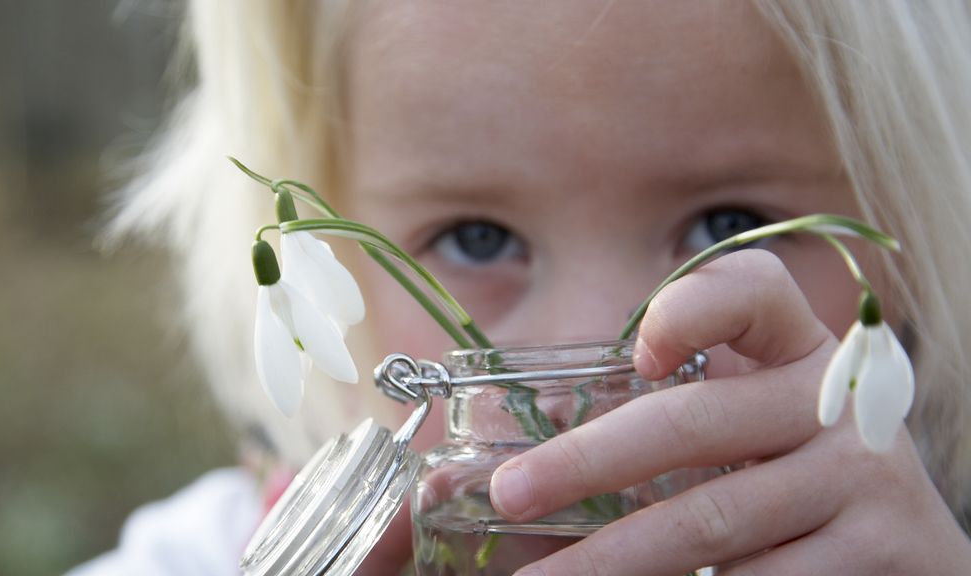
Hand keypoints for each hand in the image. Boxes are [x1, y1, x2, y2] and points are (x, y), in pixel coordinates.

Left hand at [489, 250, 970, 574]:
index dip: (690, 310)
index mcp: (797, 349)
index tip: (636, 355)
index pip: (753, 290)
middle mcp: (832, 404)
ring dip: (612, 558)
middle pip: (693, 421)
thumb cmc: (792, 472)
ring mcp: (863, 478)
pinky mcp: (882, 551)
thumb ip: (674, 417)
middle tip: (511, 495)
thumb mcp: (751, 421)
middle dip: (586, 463)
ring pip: (708, 522)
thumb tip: (531, 470)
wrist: (906, 545)